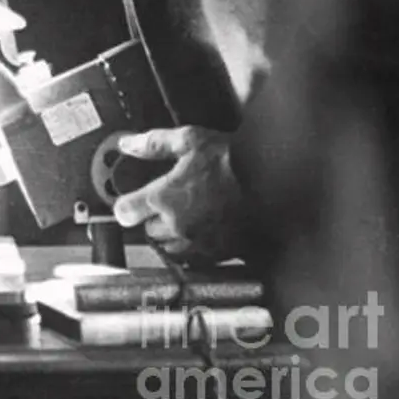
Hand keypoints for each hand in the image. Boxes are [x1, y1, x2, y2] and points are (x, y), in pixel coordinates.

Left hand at [112, 126, 242, 261]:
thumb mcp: (189, 140)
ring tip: (187, 218)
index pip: (126, 212)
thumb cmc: (232, 160)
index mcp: (164, 198)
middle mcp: (177, 225)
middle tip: (167, 204)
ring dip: (171, 237)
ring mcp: (198, 242)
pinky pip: (195, 259)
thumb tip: (126, 144)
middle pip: (148, 233)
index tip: (129, 203)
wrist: (272, 181)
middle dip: (153, 220)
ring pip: (170, 248)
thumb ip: (152, 144)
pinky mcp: (219, 253)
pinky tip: (203, 231)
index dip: (125, 206)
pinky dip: (194, 248)